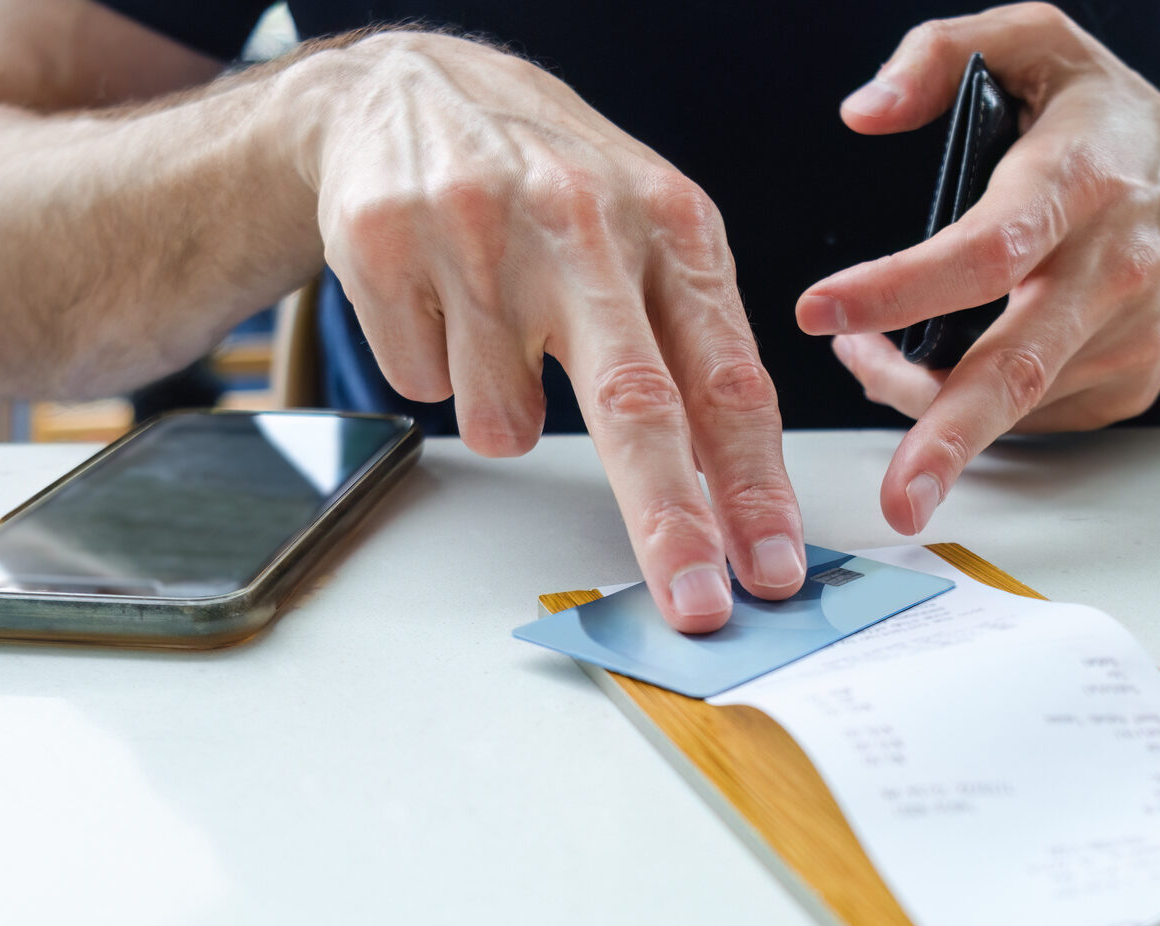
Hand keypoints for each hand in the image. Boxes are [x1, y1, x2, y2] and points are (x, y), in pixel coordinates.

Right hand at [298, 33, 804, 630]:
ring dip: (503, 410)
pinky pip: (425, 387)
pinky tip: (443, 300)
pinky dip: (437, 368)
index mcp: (672, 223)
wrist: (410, 89)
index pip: (728, 379)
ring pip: (503, 421)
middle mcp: (583, 223)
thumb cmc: (551, 181)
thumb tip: (730, 493)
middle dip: (670, 521)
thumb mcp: (651, 232)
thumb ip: (694, 348)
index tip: (772, 569)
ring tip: (500, 326)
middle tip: (693, 603)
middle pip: (636, 404)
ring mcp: (478, 233)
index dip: (753, 487)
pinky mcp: (387, 248)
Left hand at [796, 3, 1159, 534]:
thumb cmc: (1125, 128)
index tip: (823, 311)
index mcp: (1080, 180)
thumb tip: (864, 111)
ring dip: (923, 406)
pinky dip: (968, 409)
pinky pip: (1029, 415)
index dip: (903, 285)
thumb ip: (942, 53)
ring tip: (867, 362)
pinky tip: (933, 374)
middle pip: (1018, 366)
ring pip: (1011, 401)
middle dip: (948, 436)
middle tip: (897, 497)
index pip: (988, 246)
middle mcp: (1109, 270)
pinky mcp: (1124, 387)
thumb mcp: (1044, 46)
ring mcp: (1124, 340)